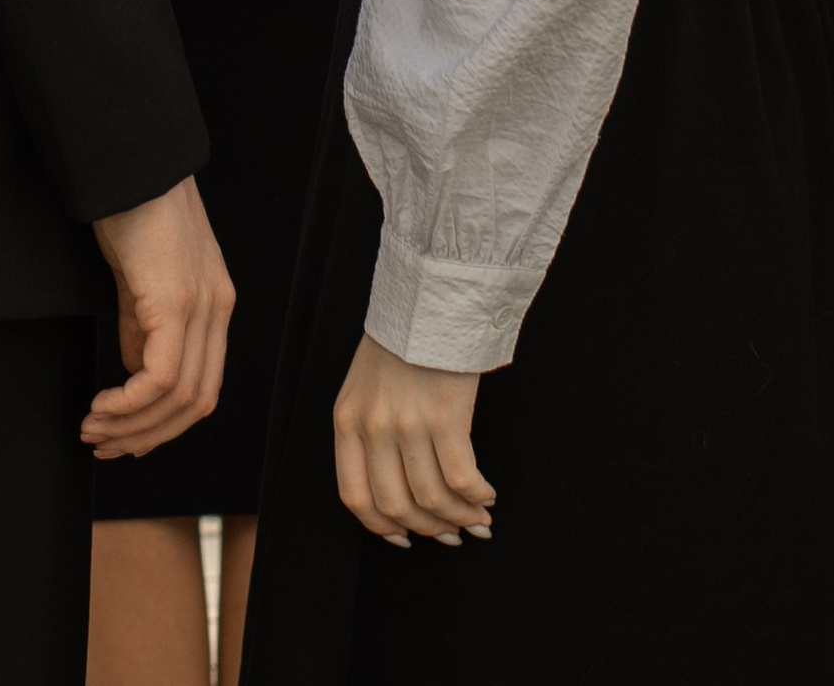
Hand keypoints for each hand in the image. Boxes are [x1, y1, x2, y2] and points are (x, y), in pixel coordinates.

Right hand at [86, 178, 233, 459]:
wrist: (131, 162)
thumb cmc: (132, 208)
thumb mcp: (142, 276)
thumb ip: (143, 324)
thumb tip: (134, 372)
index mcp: (215, 304)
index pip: (203, 386)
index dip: (166, 423)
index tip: (125, 437)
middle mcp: (217, 309)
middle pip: (196, 403)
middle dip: (146, 435)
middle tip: (103, 443)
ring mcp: (202, 306)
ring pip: (179, 397)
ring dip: (131, 424)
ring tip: (92, 427)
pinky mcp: (176, 301)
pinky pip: (161, 377)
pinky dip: (130, 402)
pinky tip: (101, 403)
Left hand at [333, 334, 495, 547]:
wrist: (428, 297)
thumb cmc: (401, 340)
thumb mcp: (364, 385)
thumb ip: (370, 432)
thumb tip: (399, 488)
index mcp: (346, 421)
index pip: (355, 497)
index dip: (382, 528)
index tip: (405, 538)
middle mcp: (372, 427)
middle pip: (396, 505)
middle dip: (428, 529)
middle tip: (452, 533)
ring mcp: (408, 422)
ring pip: (431, 498)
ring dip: (459, 518)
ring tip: (477, 519)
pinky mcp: (445, 415)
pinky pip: (461, 478)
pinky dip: (476, 496)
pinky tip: (487, 495)